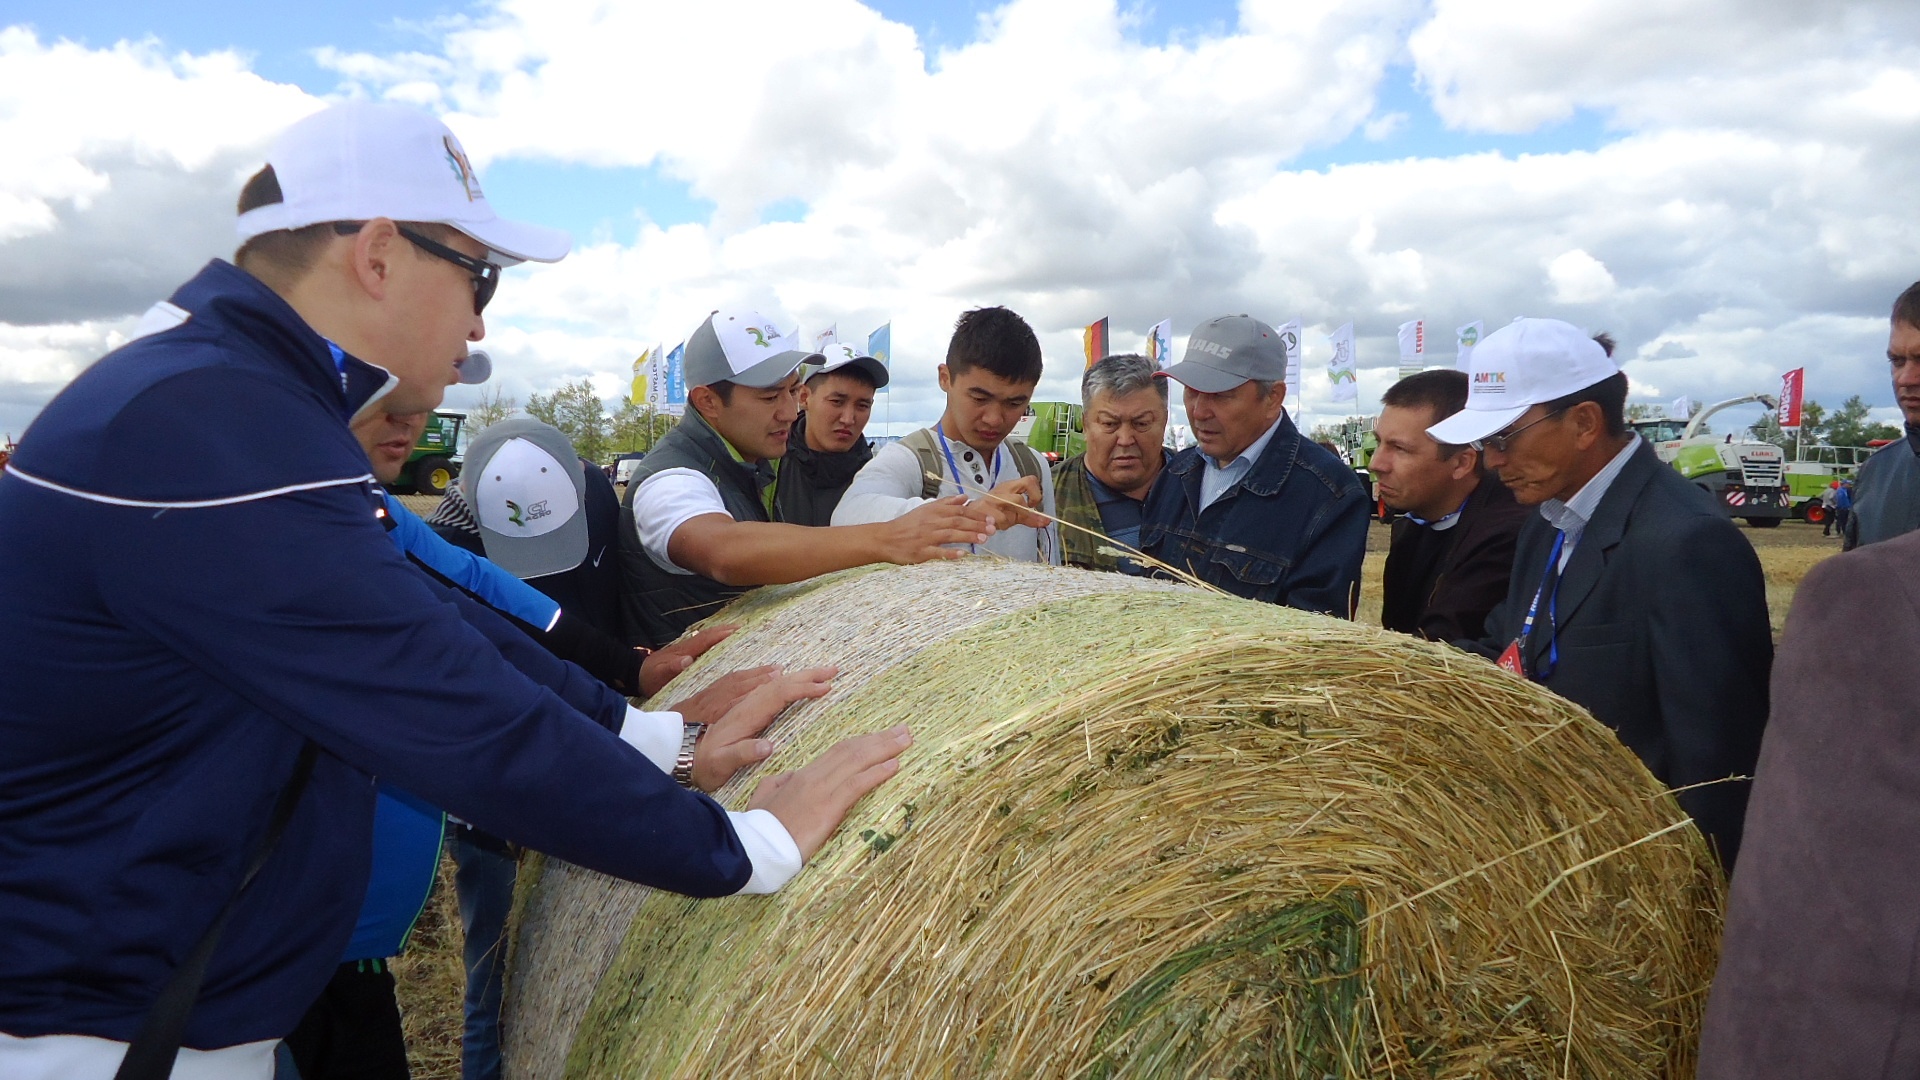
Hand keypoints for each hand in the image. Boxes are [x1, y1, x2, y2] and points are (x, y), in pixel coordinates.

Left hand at [639, 624, 738, 697]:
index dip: (721, 634)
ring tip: (739, 631)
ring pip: (707, 638)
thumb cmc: (649, 677)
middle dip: (726, 630)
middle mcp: (687, 647)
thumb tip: (687, 659)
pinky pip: (704, 644)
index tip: (738, 630)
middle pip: (709, 634)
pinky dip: (715, 640)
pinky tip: (723, 644)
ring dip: (722, 633)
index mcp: (684, 650)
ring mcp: (686, 649)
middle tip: (745, 627)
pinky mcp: (685, 654)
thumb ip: (671, 668)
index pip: (706, 639)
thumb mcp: (658, 675)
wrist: (636, 676)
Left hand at [689, 666, 836, 792]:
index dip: (803, 688)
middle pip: (781, 682)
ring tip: (821, 672)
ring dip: (799, 675)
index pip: (779, 694)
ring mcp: (744, 704)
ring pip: (776, 683)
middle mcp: (747, 704)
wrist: (680, 756)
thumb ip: (743, 753)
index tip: (826, 687)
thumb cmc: (704, 765)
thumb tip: (768, 746)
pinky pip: (767, 688)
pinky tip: (787, 677)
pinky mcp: (742, 709)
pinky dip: (782, 680)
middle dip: (809, 674)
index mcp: (746, 715)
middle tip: (834, 669)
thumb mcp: (722, 764)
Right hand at [747, 725, 911, 859]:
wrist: (752, 845)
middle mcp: (815, 777)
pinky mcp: (828, 808)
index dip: (862, 742)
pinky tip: (893, 765)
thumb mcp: (764, 796)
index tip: (880, 737)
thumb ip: (780, 783)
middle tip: (904, 730)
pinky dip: (876, 772)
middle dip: (880, 739)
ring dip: (885, 749)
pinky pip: (857, 784)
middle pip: (852, 750)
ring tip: (905, 740)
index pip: (838, 752)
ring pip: (858, 761)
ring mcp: (822, 791)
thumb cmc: (757, 826)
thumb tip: (790, 776)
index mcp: (802, 775)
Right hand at [878, 496, 994, 563]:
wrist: (885, 537)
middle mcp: (931, 522)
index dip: (976, 514)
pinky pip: (937, 552)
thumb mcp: (925, 509)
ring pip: (950, 534)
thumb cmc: (907, 524)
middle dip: (976, 525)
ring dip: (968, 536)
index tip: (990, 519)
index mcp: (933, 511)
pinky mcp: (921, 552)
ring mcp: (926, 537)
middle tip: (992, 529)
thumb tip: (965, 497)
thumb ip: (946, 503)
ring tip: (983, 539)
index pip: (959, 511)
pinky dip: (950, 553)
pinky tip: (962, 554)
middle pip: (958, 521)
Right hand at [981, 475, 1047, 530]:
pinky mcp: (983, 510)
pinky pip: (996, 520)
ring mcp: (991, 500)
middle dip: (1024, 513)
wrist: (972, 511)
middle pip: (1019, 500)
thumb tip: (1047, 521)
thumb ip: (1030, 517)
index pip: (1030, 480)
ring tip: (1005, 522)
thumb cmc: (996, 510)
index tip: (1033, 504)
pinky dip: (1000, 525)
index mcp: (1011, 486)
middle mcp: (1002, 490)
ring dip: (1009, 521)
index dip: (1036, 494)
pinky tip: (996, 525)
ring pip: (1008, 511)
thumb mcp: (1015, 512)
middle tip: (1022, 517)